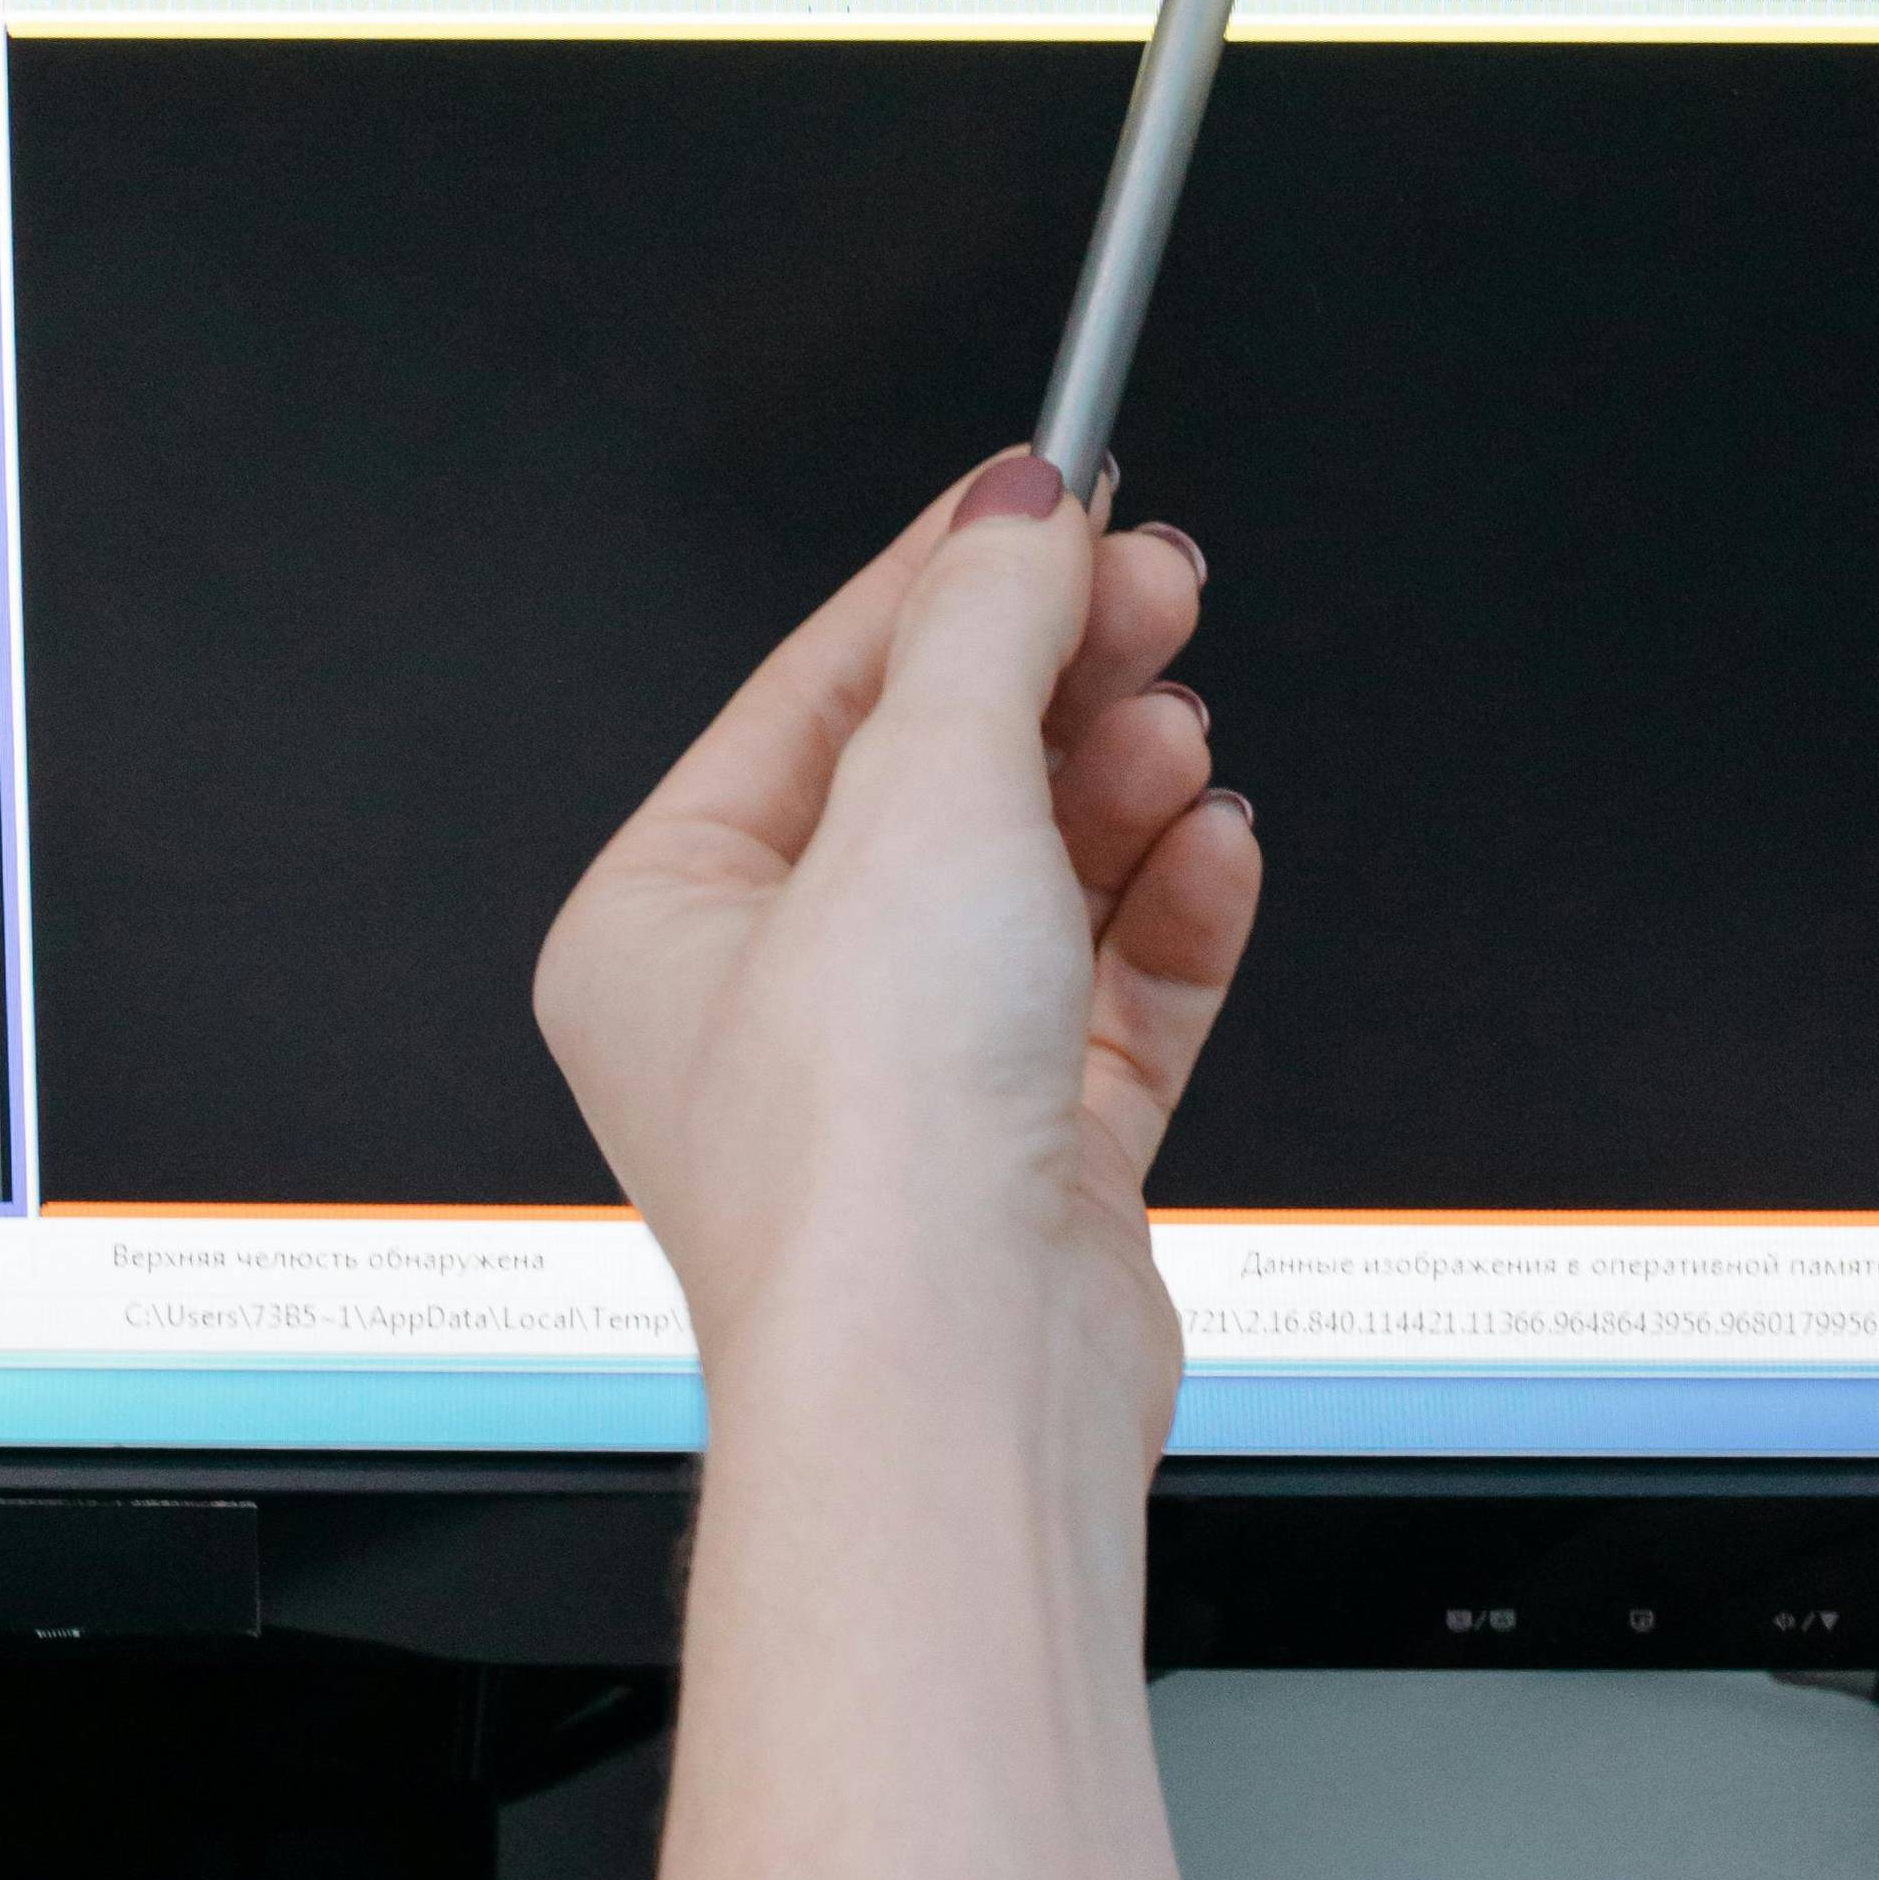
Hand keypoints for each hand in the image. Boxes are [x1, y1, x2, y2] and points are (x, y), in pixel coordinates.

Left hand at [532, 458, 1257, 1447]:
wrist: (959, 1384)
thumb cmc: (863, 1151)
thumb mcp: (924, 799)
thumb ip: (989, 631)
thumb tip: (1024, 517)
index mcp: (662, 918)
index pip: (819, 688)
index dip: (949, 578)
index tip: (1057, 496)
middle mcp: (773, 1001)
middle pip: (943, 772)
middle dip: (1062, 680)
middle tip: (1154, 592)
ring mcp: (910, 1079)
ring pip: (1041, 874)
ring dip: (1126, 789)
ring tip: (1180, 740)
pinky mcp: (1036, 1152)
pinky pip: (1119, 985)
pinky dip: (1174, 909)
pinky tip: (1216, 854)